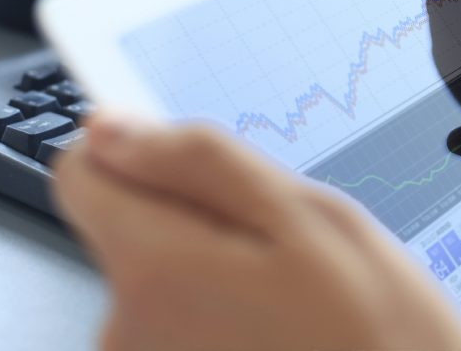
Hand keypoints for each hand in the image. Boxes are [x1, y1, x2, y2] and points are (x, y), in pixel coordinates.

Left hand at [53, 117, 460, 350]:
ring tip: (290, 294)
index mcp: (157, 269)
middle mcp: (126, 331)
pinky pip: (176, 321)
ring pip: (159, 273)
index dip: (139, 152)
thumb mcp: (310, 216)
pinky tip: (279, 326)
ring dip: (216, 268)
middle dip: (198, 217)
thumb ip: (199, 163)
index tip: (193, 166)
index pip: (81, 172)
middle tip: (281, 244)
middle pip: (128, 224)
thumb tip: (110, 130)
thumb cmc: (379, 332)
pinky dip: (221, 313)